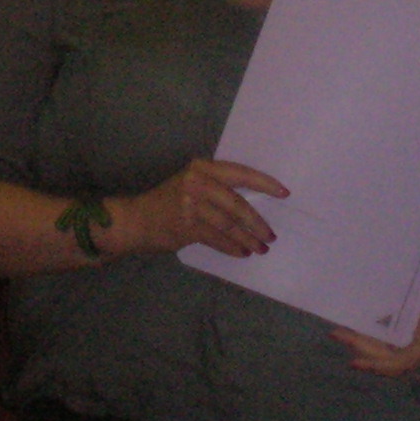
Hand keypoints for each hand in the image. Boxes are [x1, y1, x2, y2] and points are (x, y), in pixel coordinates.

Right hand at [121, 160, 287, 257]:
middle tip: (271, 235)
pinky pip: (217, 239)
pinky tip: (243, 252)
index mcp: (202, 167)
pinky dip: (232, 248)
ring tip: (261, 248)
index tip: (284, 193)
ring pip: (229, 225)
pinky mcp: (187, 227)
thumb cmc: (167, 201)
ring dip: (248, 239)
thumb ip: (216, 188)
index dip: (264, 184)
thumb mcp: (190, 183)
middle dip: (257, 222)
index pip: (240, 173)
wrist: (135, 219)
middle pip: (237, 204)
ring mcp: (191, 205)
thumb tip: (251, 206)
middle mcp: (197, 182)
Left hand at [333, 298, 419, 377]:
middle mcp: (411, 361)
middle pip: (380, 360)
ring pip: (376, 354)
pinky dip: (364, 340)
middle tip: (337, 335)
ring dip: (357, 344)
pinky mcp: (398, 348)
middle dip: (358, 349)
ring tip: (338, 333)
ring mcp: (404, 355)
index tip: (354, 362)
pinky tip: (350, 330)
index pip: (395, 366)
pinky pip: (379, 347)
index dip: (375, 366)